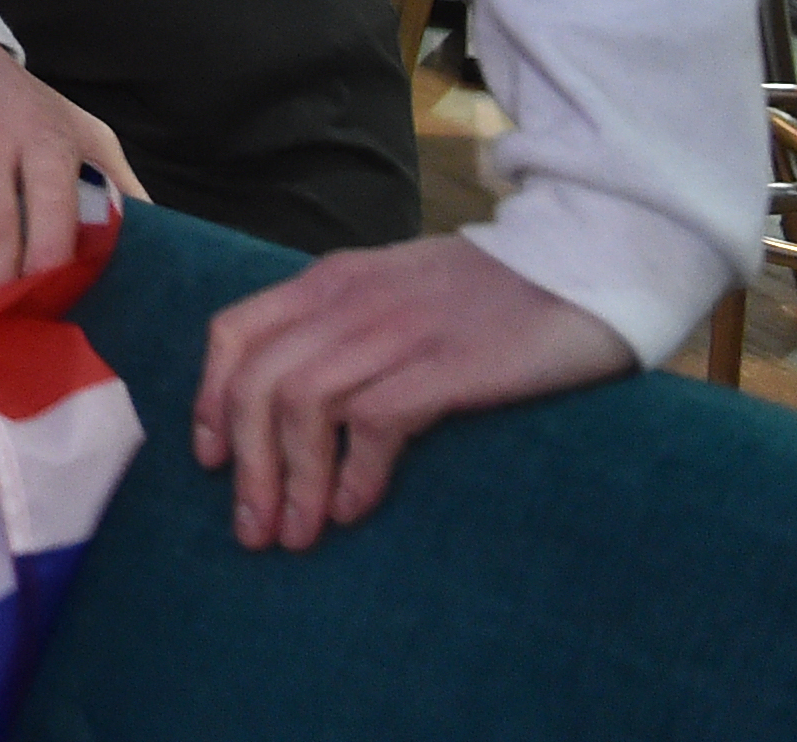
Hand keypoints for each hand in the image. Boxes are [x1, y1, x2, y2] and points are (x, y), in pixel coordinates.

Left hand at [193, 235, 628, 547]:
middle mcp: (349, 300)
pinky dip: (355, 471)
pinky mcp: (450, 364)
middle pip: (258, 384)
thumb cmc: (491, 292)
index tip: (210, 460)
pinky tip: (353, 509)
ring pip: (303, 405)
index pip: (233, 333)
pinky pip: (375, 420)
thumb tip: (297, 403)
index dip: (210, 400)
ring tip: (297, 534)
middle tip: (252, 529)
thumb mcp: (396, 292)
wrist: (586, 261)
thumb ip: (345, 328)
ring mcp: (398, 329)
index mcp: (330, 280)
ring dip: (291, 480)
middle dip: (246, 465)